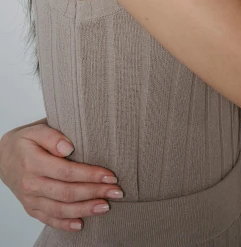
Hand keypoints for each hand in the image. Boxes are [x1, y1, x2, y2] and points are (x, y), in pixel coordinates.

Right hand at [0, 122, 122, 232]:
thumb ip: (52, 136)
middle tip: (116, 191)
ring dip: (85, 209)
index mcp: (33, 163)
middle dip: (94, 193)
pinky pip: (48, 219)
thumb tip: (68, 147)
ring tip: (106, 206)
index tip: (110, 175)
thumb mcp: (35, 130)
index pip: (67, 172)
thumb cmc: (23, 142)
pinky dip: (65, 224)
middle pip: (67, 192)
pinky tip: (81, 224)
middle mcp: (31, 184)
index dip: (90, 175)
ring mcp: (31, 199)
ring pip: (60, 209)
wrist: (1, 158)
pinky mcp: (31, 208)